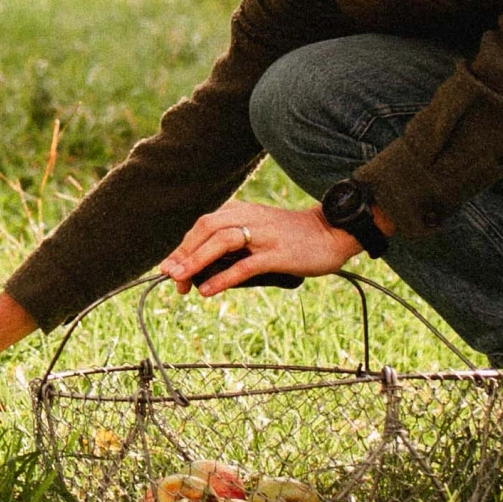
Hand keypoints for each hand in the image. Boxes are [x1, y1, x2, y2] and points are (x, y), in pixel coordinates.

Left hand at [162, 198, 366, 295]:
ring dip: (196, 261)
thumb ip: (235, 243)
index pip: (203, 225)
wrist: (333, 233)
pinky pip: (245, 265)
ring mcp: (264, 235)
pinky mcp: (278, 254)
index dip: (184, 246)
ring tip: (180, 281)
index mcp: (242, 210)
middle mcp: (250, 218)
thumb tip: (203, 269)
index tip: (170, 266)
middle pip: (206, 229)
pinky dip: (223, 278)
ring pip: (221, 242)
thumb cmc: (292, 237)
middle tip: (170, 275)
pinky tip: (208, 290)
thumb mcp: (259, 231)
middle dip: (184, 253)